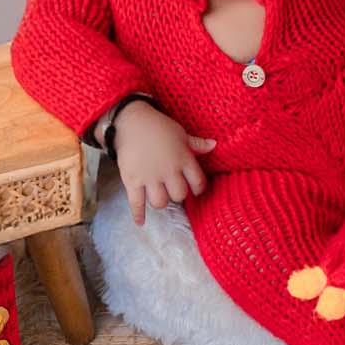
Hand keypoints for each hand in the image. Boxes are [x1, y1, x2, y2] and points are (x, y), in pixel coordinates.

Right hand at [108, 100, 215, 224]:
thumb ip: (196, 144)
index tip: (196, 189)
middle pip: (179, 196)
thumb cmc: (158, 126)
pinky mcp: (132, 181)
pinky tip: (141, 222)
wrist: (130, 122)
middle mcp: (168, 171)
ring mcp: (150, 177)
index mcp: (183, 159)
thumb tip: (214, 145)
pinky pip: (136, 203)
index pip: (198, 182)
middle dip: (177, 194)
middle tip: (172, 189)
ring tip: (158, 195)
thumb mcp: (180, 133)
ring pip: (161, 202)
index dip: (199, 188)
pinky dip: (138, 214)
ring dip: (161, 201)